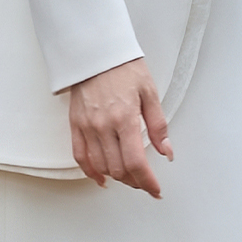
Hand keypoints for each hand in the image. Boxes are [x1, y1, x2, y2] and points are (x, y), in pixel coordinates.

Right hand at [69, 57, 172, 195]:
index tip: (155, 190)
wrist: (95, 51)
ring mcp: (87, 126)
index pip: (136, 162)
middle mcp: (104, 125)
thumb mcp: (150, 92)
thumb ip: (158, 125)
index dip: (147, 182)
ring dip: (116, 177)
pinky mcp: (75, 124)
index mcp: (125, 117)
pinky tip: (102, 178)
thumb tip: (166, 151)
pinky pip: (80, 156)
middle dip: (135, 181)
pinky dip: (91, 172)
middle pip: (118, 168)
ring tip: (129, 177)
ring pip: (100, 166)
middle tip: (145, 181)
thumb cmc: (123, 68)